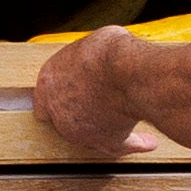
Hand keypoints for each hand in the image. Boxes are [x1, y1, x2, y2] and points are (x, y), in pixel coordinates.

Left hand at [27, 28, 164, 156]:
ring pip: (92, 134)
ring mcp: (80, 131)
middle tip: (102, 105)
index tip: (75, 94)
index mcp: (48, 82)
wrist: (126, 72)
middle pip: (66, 118)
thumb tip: (101, 55)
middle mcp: (58, 111)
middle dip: (83, 112)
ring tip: (127, 122)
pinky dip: (135, 144)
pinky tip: (146, 142)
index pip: (44, 97)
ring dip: (108, 128)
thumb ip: (89, 59)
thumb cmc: (108, 53)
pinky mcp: (106, 142)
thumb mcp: (92, 43)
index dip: (62, 96)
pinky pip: (120, 147)